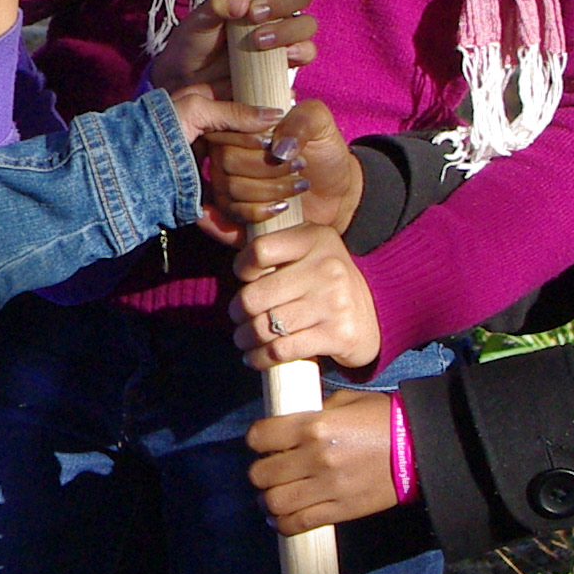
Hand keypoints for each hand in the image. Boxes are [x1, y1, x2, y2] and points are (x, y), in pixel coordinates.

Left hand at [148, 0, 317, 99]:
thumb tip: (241, 2)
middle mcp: (278, 9)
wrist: (189, 79)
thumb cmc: (196, 40)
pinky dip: (300, 53)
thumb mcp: (199, 20)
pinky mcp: (285, 62)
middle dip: (283, 2)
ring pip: (306, 25)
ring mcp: (284, 36)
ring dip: (289, 30)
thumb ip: (216, 5)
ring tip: (258, 40)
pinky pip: (305, 54)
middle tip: (255, 14)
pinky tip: (284, 57)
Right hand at [200, 94, 355, 237]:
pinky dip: (258, 212)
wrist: (335, 191)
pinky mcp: (232, 211)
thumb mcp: (320, 124)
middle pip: (226, 161)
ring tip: (299, 185)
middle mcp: (225, 152)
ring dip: (269, 189)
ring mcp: (225, 183)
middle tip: (299, 166)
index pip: (226, 129)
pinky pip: (230, 214)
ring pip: (230, 188)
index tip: (284, 149)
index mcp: (240, 125)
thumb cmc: (324, 151)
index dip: (252, 141)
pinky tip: (282, 207)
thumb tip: (277, 149)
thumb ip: (301, 121)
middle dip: (268, 167)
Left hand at [232, 217, 380, 372]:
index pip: (260, 251)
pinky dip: (261, 358)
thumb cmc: (322, 279)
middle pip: (255, 296)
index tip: (245, 278)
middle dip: (238, 312)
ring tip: (244, 339)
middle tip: (238, 317)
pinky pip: (282, 350)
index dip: (243, 268)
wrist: (373, 313)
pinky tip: (256, 357)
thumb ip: (255, 241)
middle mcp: (326, 268)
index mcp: (315, 239)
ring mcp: (334, 302)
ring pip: (266, 327)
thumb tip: (201, 215)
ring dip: (246, 338)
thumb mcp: (299, 250)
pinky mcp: (338, 334)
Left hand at [248, 389, 401, 533]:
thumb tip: (289, 427)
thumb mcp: (345, 402)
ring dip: (269, 500)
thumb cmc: (383, 419)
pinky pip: (298, 523)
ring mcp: (326, 487)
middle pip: (261, 474)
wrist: (420, 448)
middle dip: (260, 472)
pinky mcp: (340, 510)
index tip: (264, 443)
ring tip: (275, 495)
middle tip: (270, 470)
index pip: (259, 437)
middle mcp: (314, 457)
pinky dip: (283, 523)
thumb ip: (313, 413)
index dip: (257, 440)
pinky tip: (283, 516)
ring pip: (274, 502)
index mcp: (313, 425)